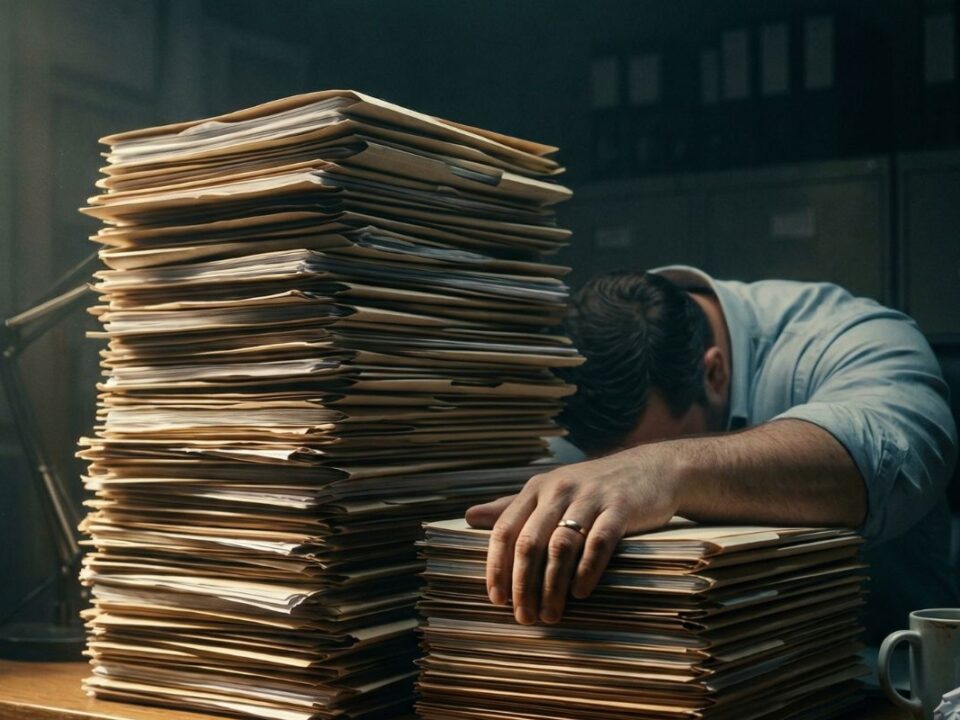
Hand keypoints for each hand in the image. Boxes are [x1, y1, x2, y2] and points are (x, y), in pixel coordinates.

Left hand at [465, 446, 684, 624]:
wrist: (653, 469)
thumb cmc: (594, 486)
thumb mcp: (550, 489)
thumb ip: (511, 505)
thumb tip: (469, 516)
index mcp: (537, 488)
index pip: (505, 529)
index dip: (497, 566)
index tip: (496, 599)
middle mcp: (559, 490)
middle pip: (530, 542)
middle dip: (522, 584)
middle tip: (523, 617)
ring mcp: (590, 498)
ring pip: (561, 546)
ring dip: (552, 586)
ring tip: (550, 614)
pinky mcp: (620, 508)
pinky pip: (599, 542)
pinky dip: (587, 570)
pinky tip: (580, 593)